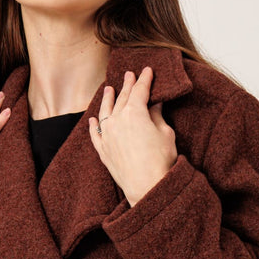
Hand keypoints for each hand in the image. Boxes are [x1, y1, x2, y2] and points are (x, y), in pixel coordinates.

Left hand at [88, 66, 176, 205]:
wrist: (147, 187)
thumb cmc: (161, 161)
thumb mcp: (165, 133)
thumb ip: (157, 116)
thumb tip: (154, 105)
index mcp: (135, 113)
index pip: (140, 90)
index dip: (144, 79)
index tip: (147, 71)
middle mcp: (117, 121)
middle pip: (122, 98)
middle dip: (127, 85)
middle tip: (129, 75)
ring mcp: (107, 136)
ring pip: (105, 112)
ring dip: (108, 99)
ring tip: (109, 89)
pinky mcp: (103, 151)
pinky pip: (95, 134)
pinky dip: (93, 125)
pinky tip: (92, 119)